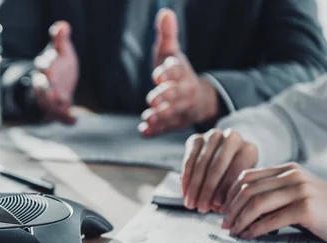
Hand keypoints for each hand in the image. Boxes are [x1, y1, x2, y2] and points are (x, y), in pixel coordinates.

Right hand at [32, 20, 78, 124]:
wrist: (54, 86)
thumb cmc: (58, 66)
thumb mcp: (62, 52)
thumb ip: (61, 40)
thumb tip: (63, 25)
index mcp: (44, 67)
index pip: (42, 64)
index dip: (46, 63)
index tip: (51, 63)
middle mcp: (42, 83)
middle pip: (41, 85)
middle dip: (46, 88)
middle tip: (54, 90)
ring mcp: (47, 98)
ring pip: (47, 102)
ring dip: (54, 105)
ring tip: (64, 104)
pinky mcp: (55, 110)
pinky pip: (59, 116)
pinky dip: (66, 119)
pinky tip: (74, 120)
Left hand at [139, 9, 219, 136]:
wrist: (197, 98)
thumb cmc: (177, 72)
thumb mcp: (171, 53)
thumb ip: (167, 35)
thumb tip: (165, 12)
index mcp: (182, 72)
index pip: (177, 71)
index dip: (168, 73)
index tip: (157, 74)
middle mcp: (184, 91)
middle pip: (177, 94)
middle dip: (166, 96)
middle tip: (153, 98)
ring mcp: (181, 109)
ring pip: (173, 113)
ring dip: (161, 116)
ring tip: (148, 117)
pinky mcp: (175, 123)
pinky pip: (166, 129)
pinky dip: (156, 131)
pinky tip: (144, 132)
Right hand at [181, 129, 257, 212]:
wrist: (229, 150)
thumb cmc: (237, 172)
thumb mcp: (241, 181)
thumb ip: (232, 192)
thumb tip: (219, 208)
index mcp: (248, 150)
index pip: (235, 172)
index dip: (224, 191)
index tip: (216, 207)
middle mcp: (231, 138)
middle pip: (216, 168)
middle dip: (206, 191)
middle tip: (201, 208)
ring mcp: (213, 136)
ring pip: (200, 165)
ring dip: (194, 187)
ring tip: (190, 204)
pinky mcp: (196, 139)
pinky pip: (188, 161)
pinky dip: (186, 179)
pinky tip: (184, 193)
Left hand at [222, 163, 326, 241]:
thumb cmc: (320, 212)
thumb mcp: (295, 195)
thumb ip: (272, 194)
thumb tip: (235, 208)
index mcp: (287, 170)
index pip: (247, 176)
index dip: (230, 194)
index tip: (222, 209)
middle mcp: (293, 176)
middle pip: (248, 190)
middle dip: (232, 209)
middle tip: (224, 224)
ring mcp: (300, 191)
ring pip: (256, 204)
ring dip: (240, 220)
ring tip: (234, 232)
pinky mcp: (305, 209)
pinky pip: (270, 219)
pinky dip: (255, 229)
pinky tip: (248, 236)